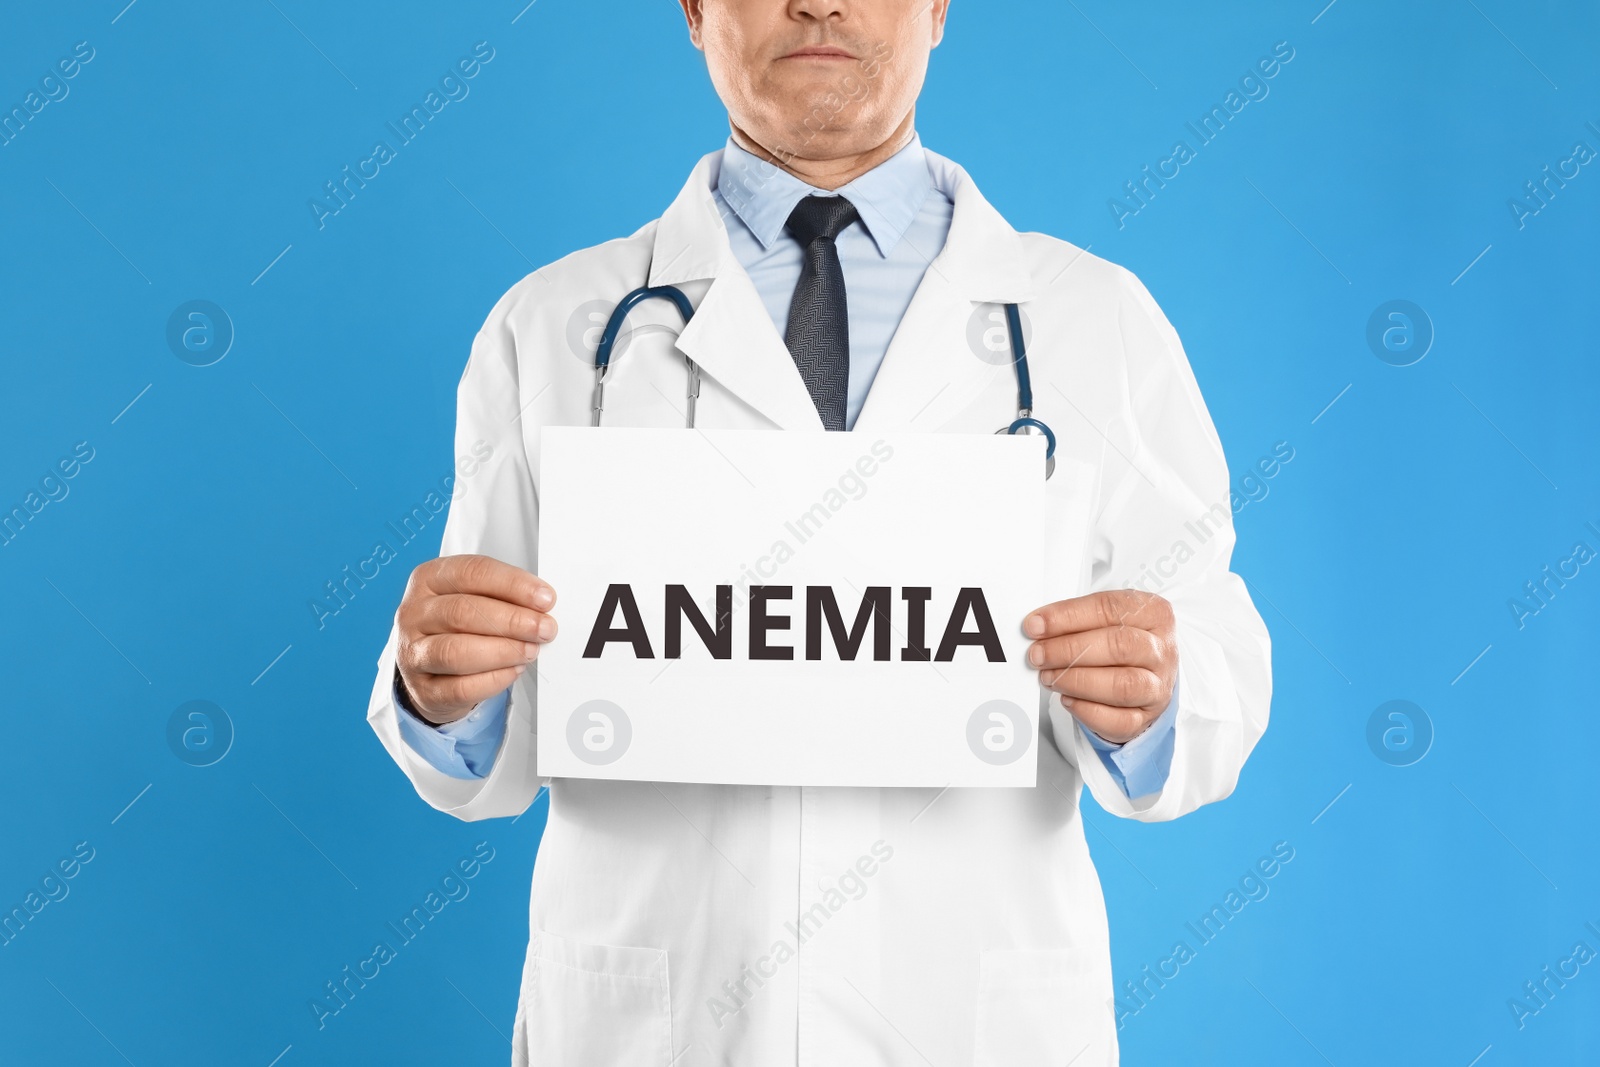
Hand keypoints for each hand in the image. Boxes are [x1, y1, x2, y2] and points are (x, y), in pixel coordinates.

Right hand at [396, 555, 557, 724]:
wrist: (433, 670)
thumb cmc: (460, 626)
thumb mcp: (476, 598)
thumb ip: (504, 596)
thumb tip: (541, 606)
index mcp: (428, 579)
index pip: (471, 573)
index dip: (512, 584)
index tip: (545, 598)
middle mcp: (414, 614)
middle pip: (463, 612)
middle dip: (512, 620)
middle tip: (544, 628)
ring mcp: (413, 653)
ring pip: (457, 652)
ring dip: (504, 651)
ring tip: (530, 650)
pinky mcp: (423, 689)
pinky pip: (461, 687)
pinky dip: (494, 679)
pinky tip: (513, 670)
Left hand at [1023, 590, 1177, 744]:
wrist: (1141, 676)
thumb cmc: (1117, 641)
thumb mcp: (1103, 619)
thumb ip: (1074, 619)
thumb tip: (1038, 626)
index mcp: (1154, 614)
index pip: (1111, 608)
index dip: (1068, 617)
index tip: (1036, 625)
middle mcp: (1162, 650)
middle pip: (1118, 646)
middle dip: (1069, 650)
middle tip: (1038, 654)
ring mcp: (1158, 686)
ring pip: (1121, 686)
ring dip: (1076, 681)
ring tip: (1049, 676)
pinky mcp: (1147, 717)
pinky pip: (1119, 720)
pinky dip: (1087, 711)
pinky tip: (1067, 699)